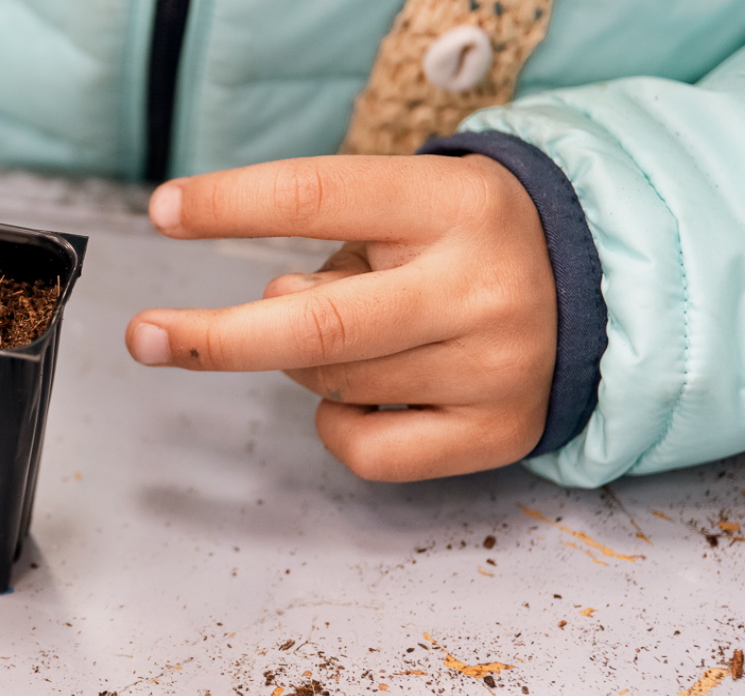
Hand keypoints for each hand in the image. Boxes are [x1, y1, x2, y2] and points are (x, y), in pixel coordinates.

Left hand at [126, 154, 556, 480]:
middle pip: (316, 324)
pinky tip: (365, 392)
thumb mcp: (412, 205)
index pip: (318, 196)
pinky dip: (337, 424)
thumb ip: (334, 238)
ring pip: (331, 383)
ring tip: (347, 331)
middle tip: (144, 337)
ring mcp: (493, 367)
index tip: (163, 211)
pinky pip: (364, 449)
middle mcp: (478, 287)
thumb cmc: (467, 243)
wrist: (600, 290)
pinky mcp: (496, 433)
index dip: (231, 204)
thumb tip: (267, 300)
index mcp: (452, 205)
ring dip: (300, 363)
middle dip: (215, 336)